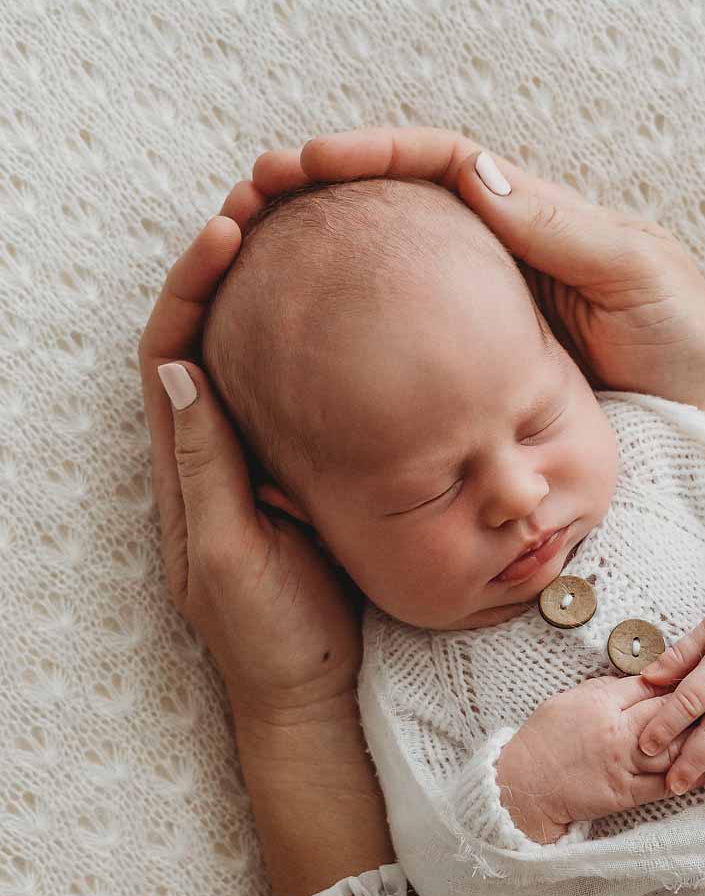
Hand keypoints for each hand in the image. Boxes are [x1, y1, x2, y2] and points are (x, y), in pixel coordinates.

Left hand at [137, 217, 366, 720]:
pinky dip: (306, 351)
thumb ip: (207, 468)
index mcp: (186, 469)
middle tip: (269, 203)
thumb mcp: (230, 553)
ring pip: (251, 362)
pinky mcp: (297, 479)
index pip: (170, 352)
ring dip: (267, 297)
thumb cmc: (268, 635)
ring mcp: (255, 465)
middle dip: (226, 266)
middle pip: (204, 338)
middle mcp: (212, 455)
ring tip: (302, 236)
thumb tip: (181, 369)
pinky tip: (343, 324)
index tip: (233, 230)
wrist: (310, 692)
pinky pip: (292, 400)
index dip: (194, 286)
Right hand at [219, 125, 704, 418]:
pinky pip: (422, 330)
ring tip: (266, 251)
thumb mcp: (631, 270)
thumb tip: (477, 175)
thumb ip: (561, 228)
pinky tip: (328, 332)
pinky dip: (372, 321)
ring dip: (340, 251)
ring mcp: (497, 306)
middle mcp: (509, 252)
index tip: (311, 163)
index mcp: (539, 218)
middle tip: (260, 196)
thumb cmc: (684, 337)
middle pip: (409, 203)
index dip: (376, 155)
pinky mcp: (493, 361)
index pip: (444, 163)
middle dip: (336, 190)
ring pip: (405, 263)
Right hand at [494, 675, 704, 843]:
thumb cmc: (543, 739)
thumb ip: (604, 690)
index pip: (649, 686)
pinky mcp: (624, 793)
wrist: (523, 785)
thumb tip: (637, 681)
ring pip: (671, 749)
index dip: (675, 681)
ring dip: (700, 742)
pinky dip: (688, 777)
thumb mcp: (568, 700)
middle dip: (696, 707)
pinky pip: (663, 784)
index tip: (695, 677)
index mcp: (600, 702)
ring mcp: (621, 763)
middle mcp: (615, 731)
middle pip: (667, 713)